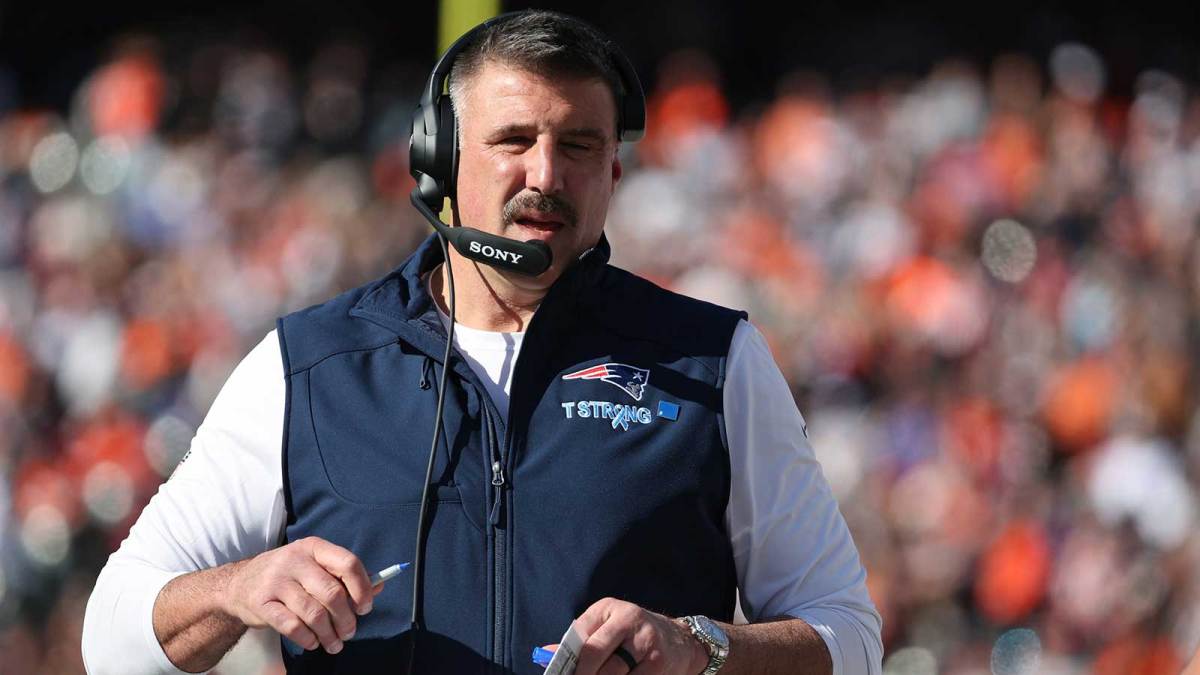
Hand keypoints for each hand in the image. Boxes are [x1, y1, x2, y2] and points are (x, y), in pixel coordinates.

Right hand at [221, 536, 380, 654]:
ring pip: (314, 613)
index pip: (347, 563)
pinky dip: (308, 639)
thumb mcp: (315, 567)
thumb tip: (379, 587)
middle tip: (350, 632)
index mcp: (313, 547)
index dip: (362, 588)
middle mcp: (294, 560)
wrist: (239, 584)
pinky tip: (313, 643)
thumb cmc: (288, 576)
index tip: (365, 607)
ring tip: (334, 644)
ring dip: (329, 634)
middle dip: (346, 619)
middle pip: (332, 593)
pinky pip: (292, 626)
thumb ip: (345, 577)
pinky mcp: (261, 603)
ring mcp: (276, 581)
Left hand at [571, 597, 708, 674]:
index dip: (566, 660)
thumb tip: (544, 654)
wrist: (679, 639)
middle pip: (595, 654)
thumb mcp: (606, 626)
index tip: (558, 674)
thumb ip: (579, 640)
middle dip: (581, 674)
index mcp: (609, 608)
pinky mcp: (659, 663)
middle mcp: (629, 620)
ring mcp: (646, 641)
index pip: (581, 634)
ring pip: (613, 673)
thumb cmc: (632, 633)